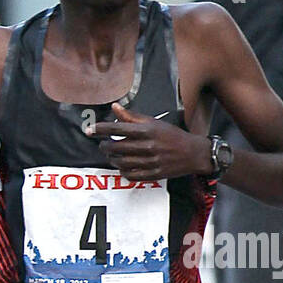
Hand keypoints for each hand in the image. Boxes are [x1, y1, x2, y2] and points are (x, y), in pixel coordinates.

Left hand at [89, 103, 210, 181]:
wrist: (193, 153)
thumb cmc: (171, 135)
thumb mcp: (153, 122)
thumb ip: (132, 116)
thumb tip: (114, 107)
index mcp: (147, 130)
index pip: (117, 128)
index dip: (100, 129)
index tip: (89, 130)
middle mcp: (148, 146)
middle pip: (116, 147)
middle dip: (104, 146)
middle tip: (103, 144)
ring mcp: (150, 161)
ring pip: (120, 162)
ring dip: (112, 159)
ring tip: (112, 155)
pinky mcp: (153, 174)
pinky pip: (130, 175)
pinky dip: (122, 171)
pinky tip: (122, 166)